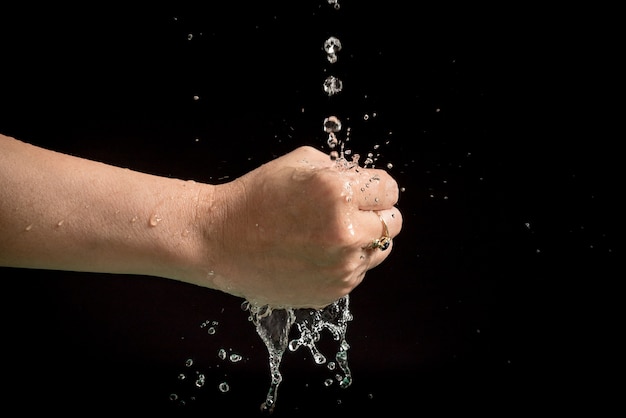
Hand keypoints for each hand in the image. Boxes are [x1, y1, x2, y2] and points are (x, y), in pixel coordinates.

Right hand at [207, 146, 401, 308]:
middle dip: (374, 213)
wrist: (220, 241)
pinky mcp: (331, 291)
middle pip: (392, 223)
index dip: (375, 187)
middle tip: (348, 211)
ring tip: (328, 233)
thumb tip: (366, 184)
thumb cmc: (256, 196)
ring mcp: (340, 268)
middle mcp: (345, 233)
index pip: (389, 190)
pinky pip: (357, 273)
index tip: (362, 190)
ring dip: (363, 240)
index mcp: (338, 193)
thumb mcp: (300, 162)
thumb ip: (342, 170)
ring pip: (379, 251)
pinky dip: (344, 262)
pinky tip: (314, 253)